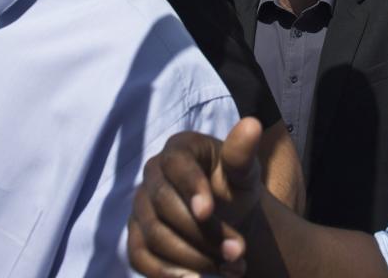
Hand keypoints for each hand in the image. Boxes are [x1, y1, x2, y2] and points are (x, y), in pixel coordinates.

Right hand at [128, 119, 264, 277]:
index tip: (209, 211)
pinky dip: (169, 274)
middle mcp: (153, 174)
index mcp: (179, 149)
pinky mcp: (136, 236)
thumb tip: (251, 124)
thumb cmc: (236, 186)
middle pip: (164, 206)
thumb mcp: (245, 170)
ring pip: (155, 236)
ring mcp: (141, 206)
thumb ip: (243, 152)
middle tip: (239, 252)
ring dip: (194, 258)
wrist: (230, 216)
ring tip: (231, 268)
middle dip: (202, 233)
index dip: (190, 187)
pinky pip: (141, 258)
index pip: (176, 164)